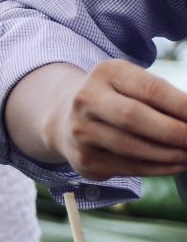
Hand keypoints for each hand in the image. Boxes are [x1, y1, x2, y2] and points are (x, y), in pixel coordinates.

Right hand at [46, 60, 186, 179]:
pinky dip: (159, 168)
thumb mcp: (134, 85)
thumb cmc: (117, 100)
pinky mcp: (85, 158)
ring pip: (131, 147)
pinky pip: (128, 167)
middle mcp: (86, 100)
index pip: (150, 89)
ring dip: (169, 154)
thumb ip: (164, 98)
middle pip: (134, 117)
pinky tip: (176, 164)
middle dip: (173, 132)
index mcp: (106, 73)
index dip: (182, 106)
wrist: (67, 119)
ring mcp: (81, 131)